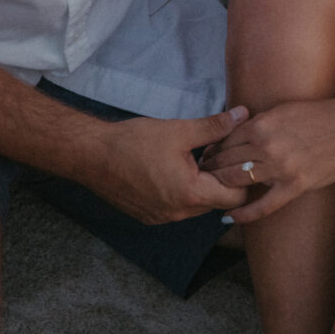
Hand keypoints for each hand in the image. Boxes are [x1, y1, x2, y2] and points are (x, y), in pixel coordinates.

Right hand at [84, 107, 250, 224]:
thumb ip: (215, 126)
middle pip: (217, 202)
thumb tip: (242, 115)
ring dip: (201, 187)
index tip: (236, 157)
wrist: (92, 155)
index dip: (240, 176)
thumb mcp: (179, 130)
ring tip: (194, 160)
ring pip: (197, 206)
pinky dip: (183, 193)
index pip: (236, 197)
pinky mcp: (149, 216)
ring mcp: (162, 218)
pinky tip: (173, 170)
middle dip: (221, 180)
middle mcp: (179, 213)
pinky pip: (177, 209)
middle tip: (215, 154)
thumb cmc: (134, 141)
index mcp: (191, 194)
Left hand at [199, 87, 334, 223]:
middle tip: (200, 175)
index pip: (224, 140)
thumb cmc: (319, 115)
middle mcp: (267, 145)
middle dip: (209, 168)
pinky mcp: (295, 185)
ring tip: (211, 191)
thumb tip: (235, 134)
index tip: (204, 156)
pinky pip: (264, 205)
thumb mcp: (282, 110)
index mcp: (261, 124)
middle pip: (226, 160)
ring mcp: (281, 167)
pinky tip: (231, 217)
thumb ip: (259, 123)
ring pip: (238, 180)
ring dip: (221, 186)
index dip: (211, 149)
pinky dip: (245, 213)